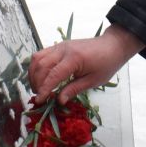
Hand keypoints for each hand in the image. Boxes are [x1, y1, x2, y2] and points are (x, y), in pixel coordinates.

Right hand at [27, 26, 143, 104]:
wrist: (112, 46)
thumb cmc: (106, 64)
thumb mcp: (93, 81)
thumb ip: (74, 89)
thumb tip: (59, 100)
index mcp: (74, 58)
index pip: (53, 75)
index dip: (44, 89)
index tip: (39, 101)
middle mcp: (63, 49)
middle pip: (41, 66)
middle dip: (36, 83)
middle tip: (39, 97)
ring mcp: (60, 46)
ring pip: (37, 58)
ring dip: (33, 74)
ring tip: (37, 88)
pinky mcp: (59, 46)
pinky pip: (42, 54)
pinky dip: (37, 66)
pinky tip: (40, 77)